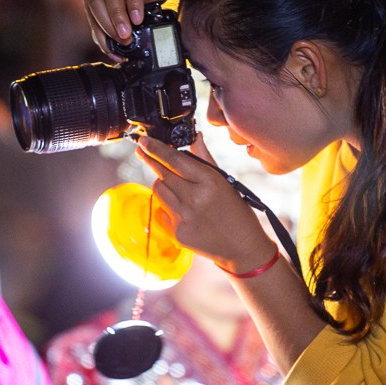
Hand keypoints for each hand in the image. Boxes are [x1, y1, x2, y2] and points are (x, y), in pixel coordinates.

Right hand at [83, 0, 171, 55]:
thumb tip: (143, 16)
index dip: (134, 0)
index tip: (137, 20)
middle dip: (117, 16)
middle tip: (125, 36)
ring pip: (96, 0)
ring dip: (106, 25)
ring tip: (118, 41)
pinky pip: (89, 10)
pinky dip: (98, 31)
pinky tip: (108, 45)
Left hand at [134, 133, 275, 273]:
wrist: (242, 247)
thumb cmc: (236, 211)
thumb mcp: (226, 181)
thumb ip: (205, 159)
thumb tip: (195, 137)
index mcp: (210, 182)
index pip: (175, 160)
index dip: (156, 149)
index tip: (144, 141)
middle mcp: (195, 199)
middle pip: (162, 174)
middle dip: (151, 161)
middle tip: (143, 152)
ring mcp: (184, 217)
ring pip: (158, 190)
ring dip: (161, 183)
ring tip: (171, 183)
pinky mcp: (177, 233)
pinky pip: (161, 211)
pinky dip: (167, 206)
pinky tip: (181, 208)